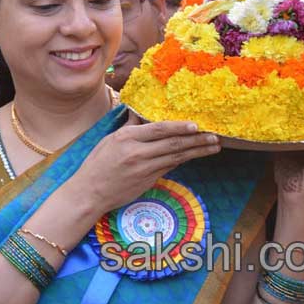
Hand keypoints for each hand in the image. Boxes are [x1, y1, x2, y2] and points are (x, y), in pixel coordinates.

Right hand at [71, 113, 219, 214]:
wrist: (90, 192)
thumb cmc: (97, 164)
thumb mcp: (109, 140)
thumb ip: (129, 127)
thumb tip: (140, 112)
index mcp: (126, 137)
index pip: (158, 129)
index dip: (178, 127)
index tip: (195, 124)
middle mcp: (137, 152)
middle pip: (172, 144)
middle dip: (196, 139)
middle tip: (214, 136)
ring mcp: (143, 168)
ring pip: (176, 157)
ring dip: (197, 151)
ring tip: (213, 146)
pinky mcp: (147, 181)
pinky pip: (169, 168)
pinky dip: (183, 161)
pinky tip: (195, 156)